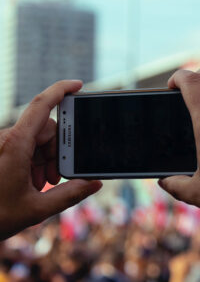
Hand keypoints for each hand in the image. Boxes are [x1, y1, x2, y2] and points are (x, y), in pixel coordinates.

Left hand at [0, 80, 101, 239]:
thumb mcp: (37, 209)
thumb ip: (71, 195)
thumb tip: (94, 184)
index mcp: (15, 145)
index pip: (41, 106)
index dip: (61, 90)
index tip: (78, 85)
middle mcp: (7, 139)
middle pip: (46, 130)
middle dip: (57, 151)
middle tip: (56, 178)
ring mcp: (3, 145)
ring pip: (37, 140)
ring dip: (46, 159)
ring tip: (42, 185)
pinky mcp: (1, 152)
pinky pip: (25, 147)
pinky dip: (34, 162)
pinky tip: (33, 183)